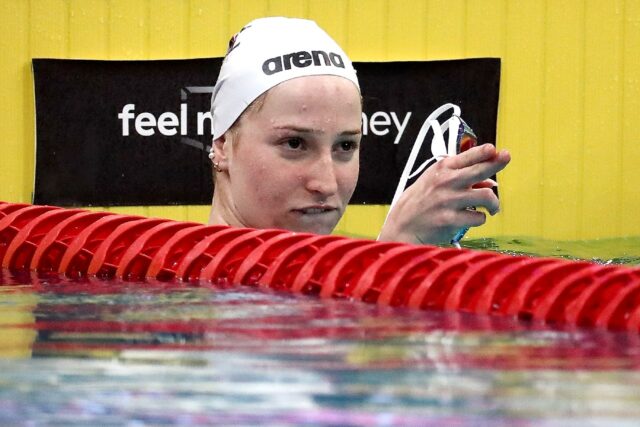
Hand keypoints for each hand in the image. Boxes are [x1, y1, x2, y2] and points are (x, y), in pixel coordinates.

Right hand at [378, 144, 510, 243]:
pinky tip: (473, 218)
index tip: (495, 150)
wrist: (403, 224)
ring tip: (492, 208)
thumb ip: (461, 177)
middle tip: (507, 159)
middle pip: (481, 169)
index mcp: (442, 168)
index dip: (486, 151)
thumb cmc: (422, 200)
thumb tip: (491, 182)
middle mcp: (446, 181)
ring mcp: (449, 200)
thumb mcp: (435, 180)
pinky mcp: (450, 219)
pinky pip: (478, 217)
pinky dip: (480, 218)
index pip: (469, 155)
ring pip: (487, 196)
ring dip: (494, 203)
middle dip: (498, 163)